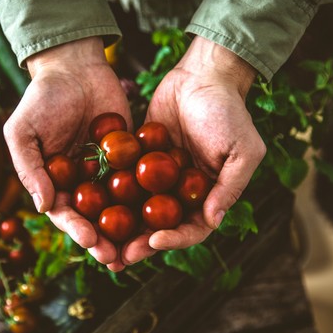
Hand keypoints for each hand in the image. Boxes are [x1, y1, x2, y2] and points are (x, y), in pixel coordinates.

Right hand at [3, 37, 131, 264]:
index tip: (90, 241)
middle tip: (119, 258)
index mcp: (54, 182)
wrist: (75, 67)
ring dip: (129, 229)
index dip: (77, 229)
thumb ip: (29, 168)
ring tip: (142, 248)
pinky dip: (149, 196)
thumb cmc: (42, 98)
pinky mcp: (130, 157)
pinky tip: (163, 212)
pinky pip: (139, 179)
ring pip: (119, 206)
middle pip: (94, 218)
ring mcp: (107, 171)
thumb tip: (42, 206)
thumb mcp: (23, 131)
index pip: (65, 213)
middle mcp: (82, 183)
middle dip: (105, 240)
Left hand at [109, 36, 265, 270]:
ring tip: (100, 241)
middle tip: (119, 257)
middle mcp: (182, 192)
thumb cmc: (229, 112)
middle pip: (161, 227)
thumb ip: (230, 186)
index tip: (154, 241)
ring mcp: (159, 177)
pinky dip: (109, 194)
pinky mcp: (139, 159)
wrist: (202, 76)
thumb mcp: (242, 150)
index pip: (193, 228)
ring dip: (122, 228)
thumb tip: (213, 221)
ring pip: (139, 209)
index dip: (175, 240)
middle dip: (140, 243)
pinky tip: (90, 205)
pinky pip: (124, 180)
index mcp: (208, 196)